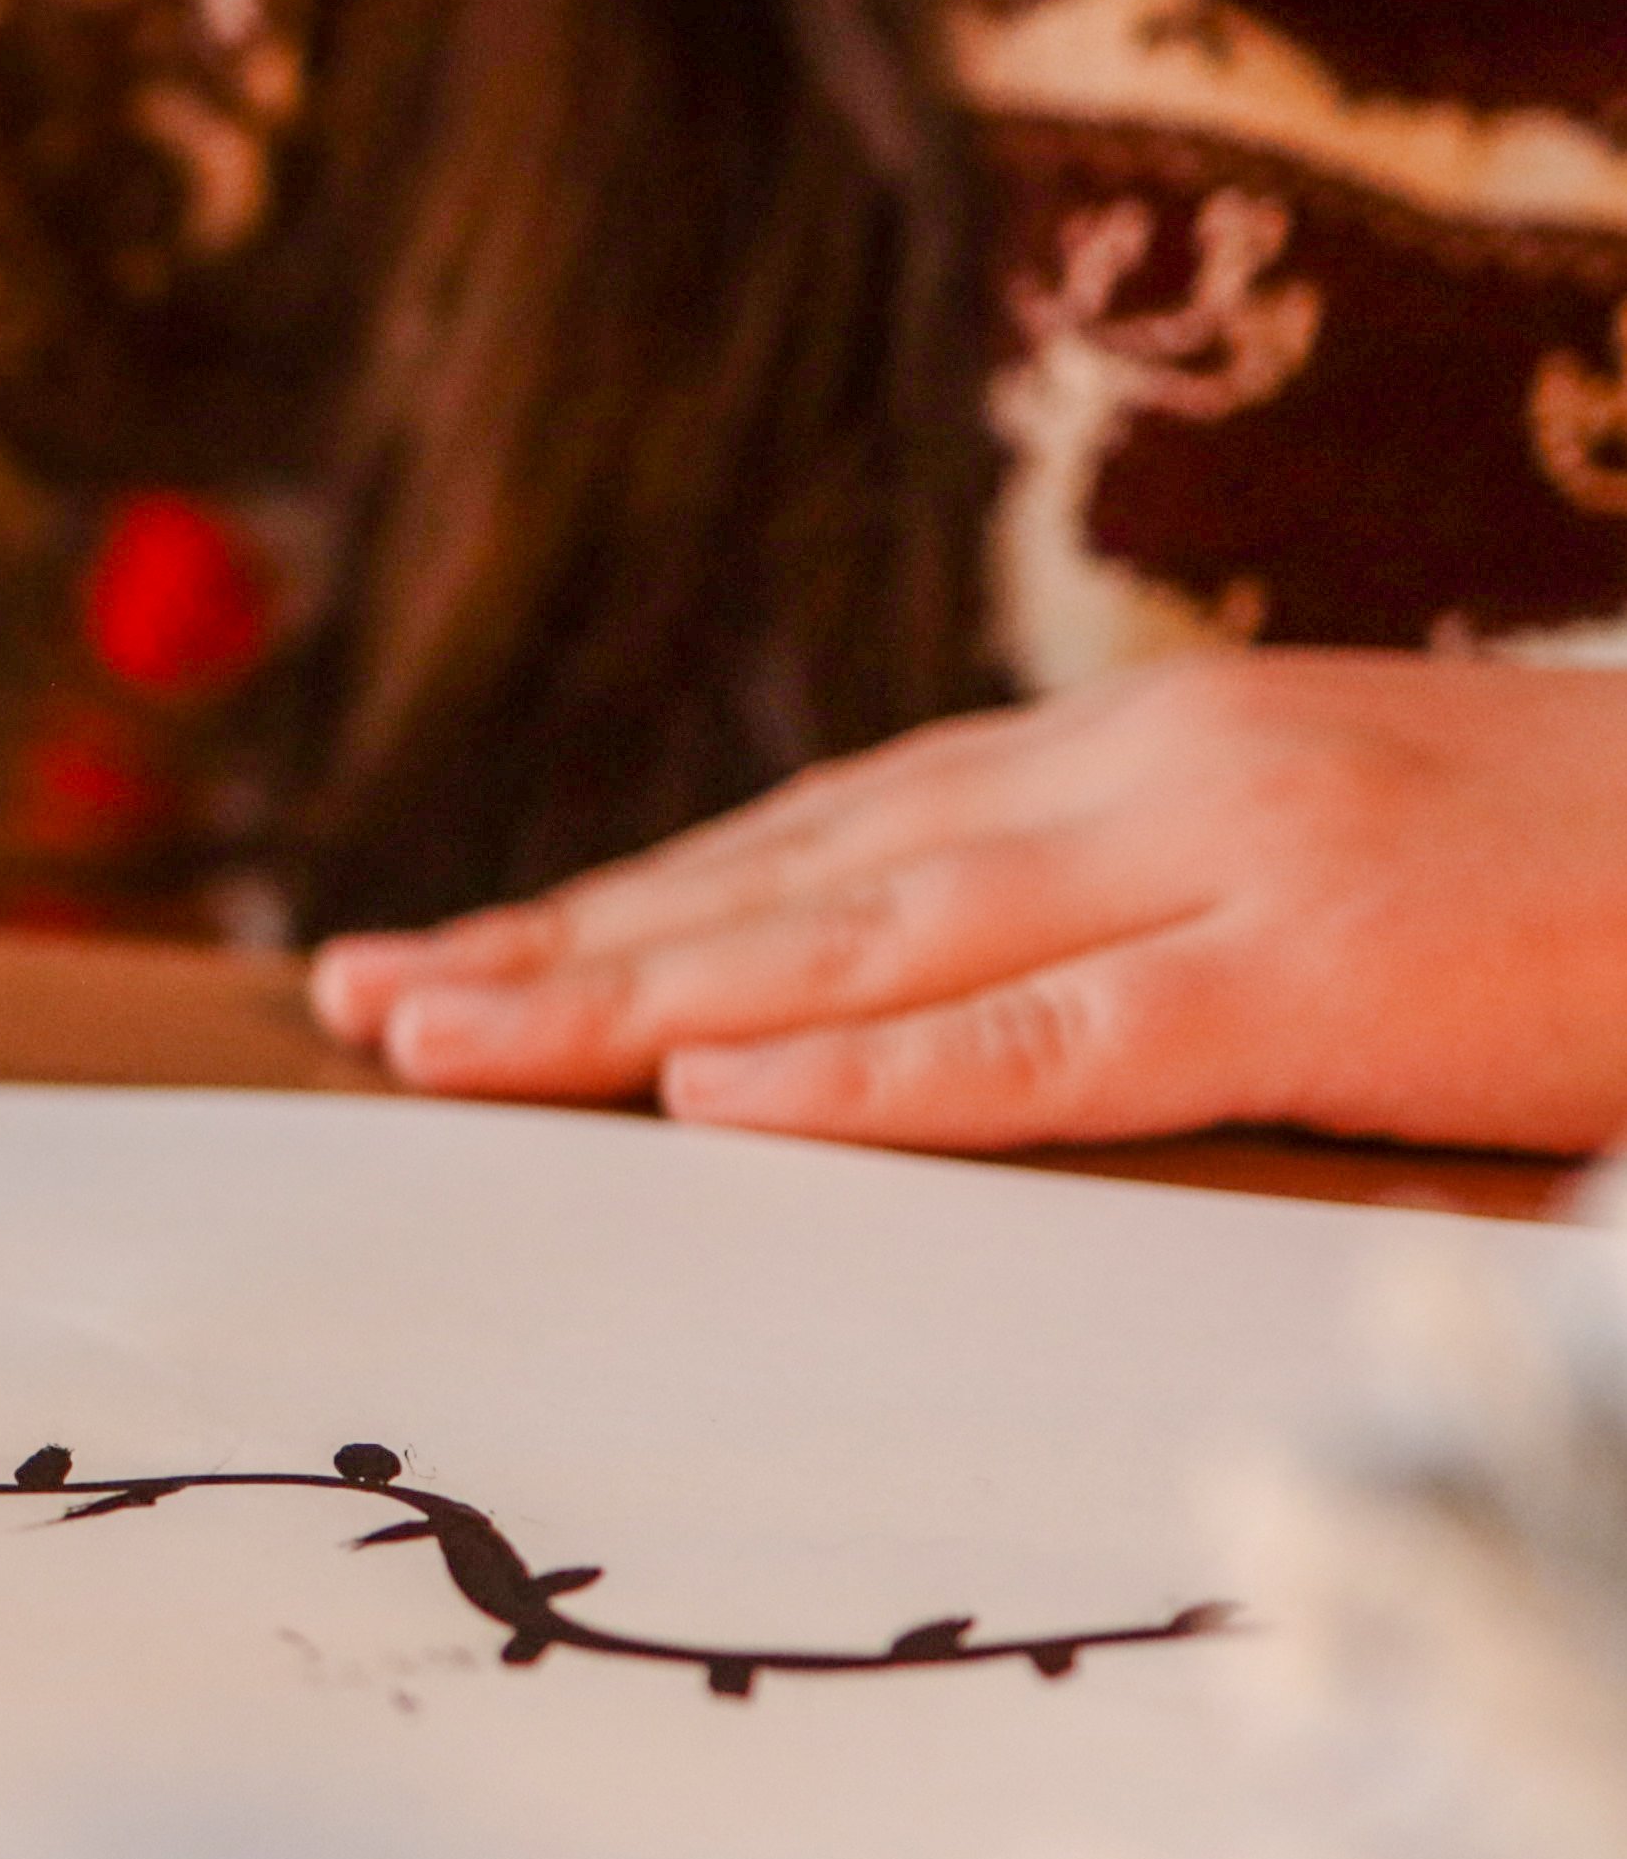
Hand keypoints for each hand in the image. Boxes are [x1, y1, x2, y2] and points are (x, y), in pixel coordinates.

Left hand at [310, 653, 1626, 1155]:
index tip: (439, 955)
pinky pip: (1051, 1043)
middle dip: (558, 946)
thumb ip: (1137, 934)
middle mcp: (1148, 781)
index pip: (822, 837)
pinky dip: (870, 1073)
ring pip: (860, 948)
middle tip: (356, 1002)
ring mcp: (1229, 868)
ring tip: (440, 1038)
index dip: (620, 900)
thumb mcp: (1325, 887)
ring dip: (632, 997)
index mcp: (1146, 761)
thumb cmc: (1592, 890)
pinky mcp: (1320, 976)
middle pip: (790, 880)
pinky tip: (715, 1097)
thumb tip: (914, 1028)